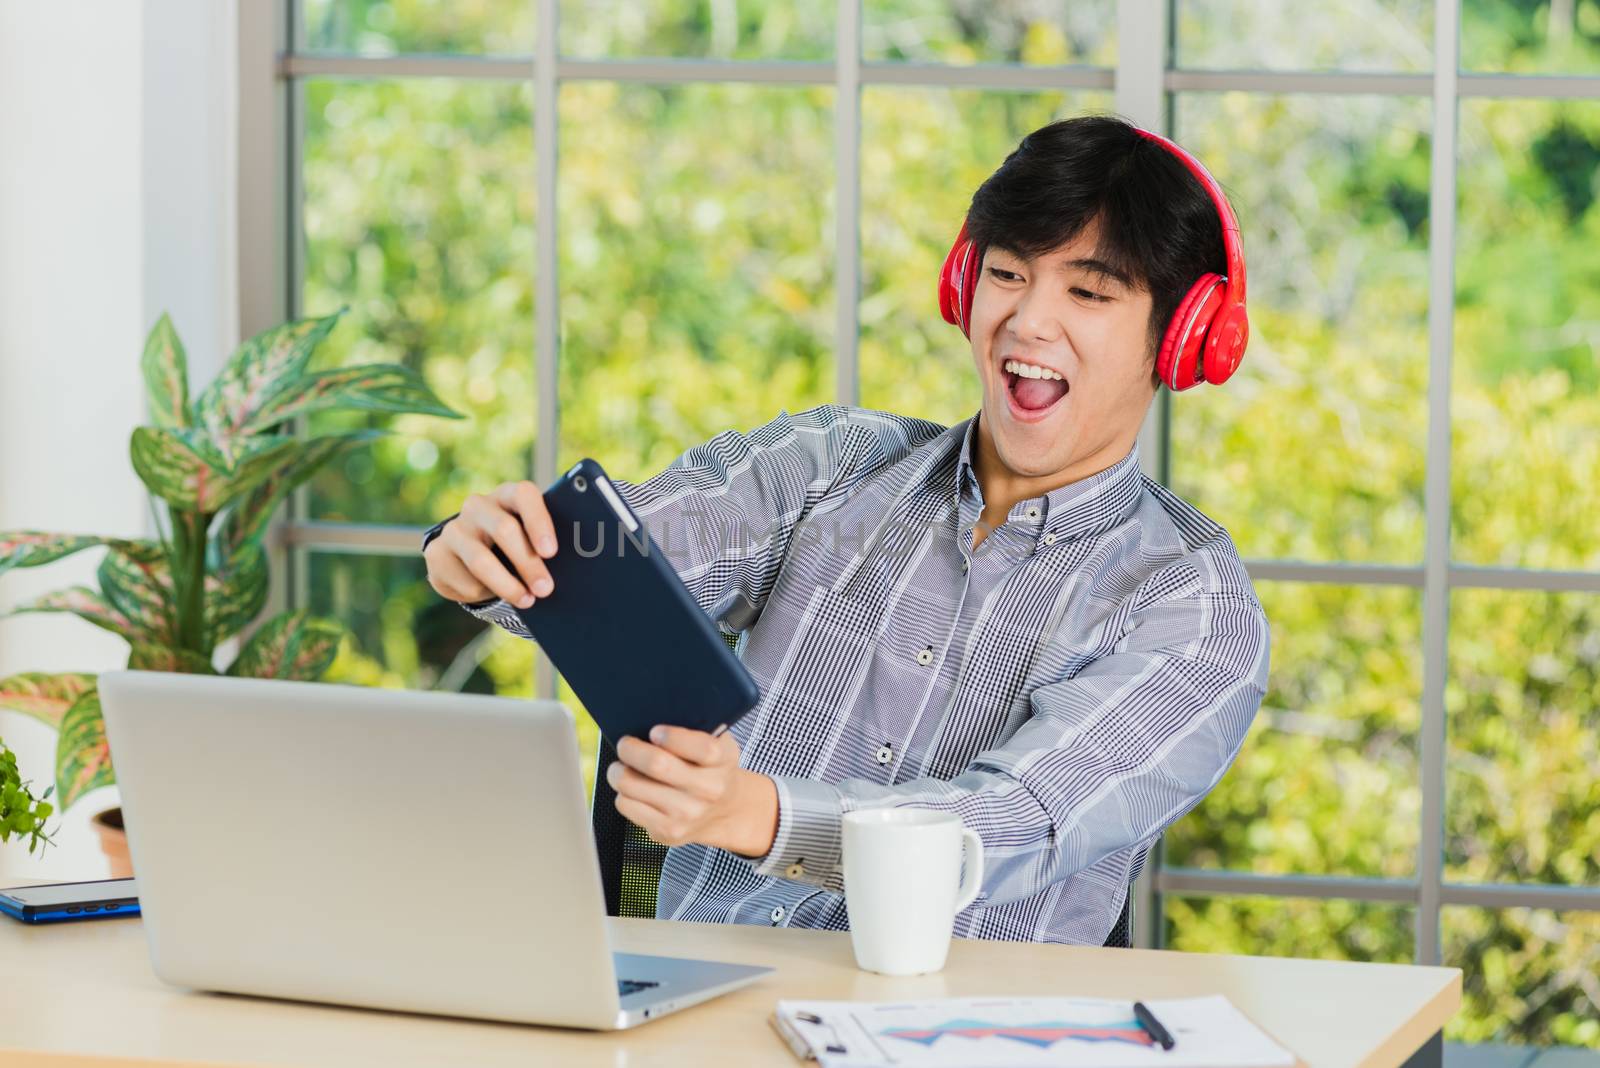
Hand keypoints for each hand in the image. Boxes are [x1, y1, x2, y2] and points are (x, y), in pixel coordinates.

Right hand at [424, 481, 557, 607]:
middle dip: (528, 563)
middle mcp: (478, 506)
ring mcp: (454, 528)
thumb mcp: (528, 538)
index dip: (538, 522)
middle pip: (504, 529)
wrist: (467, 555)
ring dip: (507, 585)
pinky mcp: (436, 552)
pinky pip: (464, 579)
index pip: (524, 495)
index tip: (551, 552)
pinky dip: (483, 593)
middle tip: (545, 588)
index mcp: (507, 495)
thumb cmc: (513, 545)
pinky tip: (492, 594)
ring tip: (527, 600)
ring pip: (481, 560)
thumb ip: (543, 544)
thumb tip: (569, 569)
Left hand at [609, 725, 778, 858]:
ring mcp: (687, 814)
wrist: (726, 811)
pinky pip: (626, 805)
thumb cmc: (712, 768)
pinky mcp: (668, 831)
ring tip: (623, 765)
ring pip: (632, 785)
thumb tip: (654, 714)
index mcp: (723, 761)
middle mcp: (708, 790)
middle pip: (657, 765)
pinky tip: (634, 788)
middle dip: (631, 748)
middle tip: (626, 743)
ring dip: (619, 770)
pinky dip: (623, 792)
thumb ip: (695, 730)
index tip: (655, 731)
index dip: (673, 737)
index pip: (702, 748)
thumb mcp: (718, 744)